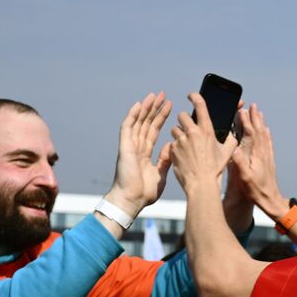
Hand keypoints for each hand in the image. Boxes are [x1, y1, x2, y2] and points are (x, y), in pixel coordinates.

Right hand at [105, 92, 173, 216]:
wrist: (132, 200)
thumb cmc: (144, 193)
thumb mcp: (160, 174)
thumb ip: (165, 160)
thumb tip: (171, 148)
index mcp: (144, 154)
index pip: (153, 131)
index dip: (161, 119)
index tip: (170, 107)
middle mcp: (136, 147)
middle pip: (146, 123)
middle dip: (155, 109)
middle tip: (164, 96)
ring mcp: (130, 146)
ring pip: (138, 122)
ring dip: (146, 108)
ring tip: (155, 96)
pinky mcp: (125, 146)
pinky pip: (127, 127)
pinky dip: (133, 115)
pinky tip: (139, 104)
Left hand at [170, 94, 239, 193]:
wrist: (201, 184)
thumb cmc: (216, 169)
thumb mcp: (228, 152)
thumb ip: (231, 139)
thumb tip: (233, 132)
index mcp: (206, 129)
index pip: (199, 104)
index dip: (194, 96)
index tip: (191, 95)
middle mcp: (192, 132)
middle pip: (182, 115)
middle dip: (185, 120)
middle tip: (189, 128)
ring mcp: (180, 141)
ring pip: (175, 129)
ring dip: (180, 135)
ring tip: (187, 146)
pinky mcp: (172, 150)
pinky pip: (172, 144)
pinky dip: (176, 148)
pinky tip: (183, 156)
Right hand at [231, 103, 286, 219]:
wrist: (270, 200)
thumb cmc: (256, 191)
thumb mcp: (244, 178)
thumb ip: (239, 162)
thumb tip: (235, 148)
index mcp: (256, 156)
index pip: (251, 134)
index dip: (246, 122)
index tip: (242, 111)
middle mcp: (263, 153)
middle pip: (259, 131)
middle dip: (255, 117)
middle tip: (253, 106)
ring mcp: (267, 156)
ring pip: (264, 135)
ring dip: (261, 123)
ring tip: (259, 113)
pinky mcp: (269, 161)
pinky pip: (268, 143)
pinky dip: (266, 134)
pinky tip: (266, 131)